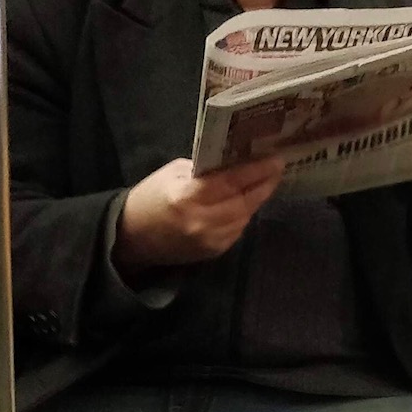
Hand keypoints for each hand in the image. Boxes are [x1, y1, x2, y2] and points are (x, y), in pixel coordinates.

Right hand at [114, 156, 284, 277]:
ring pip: (246, 216)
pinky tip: (247, 201)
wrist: (132, 237)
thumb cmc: (151, 197)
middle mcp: (202, 221)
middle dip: (264, 183)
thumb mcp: (173, 174)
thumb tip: (236, 161)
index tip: (276, 159)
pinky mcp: (215, 252)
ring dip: (257, 198)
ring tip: (266, 181)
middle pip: (245, 201)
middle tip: (278, 168)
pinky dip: (245, 214)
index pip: (231, 182)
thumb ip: (205, 169)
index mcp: (187, 197)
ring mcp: (211, 240)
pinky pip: (239, 229)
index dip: (256, 171)